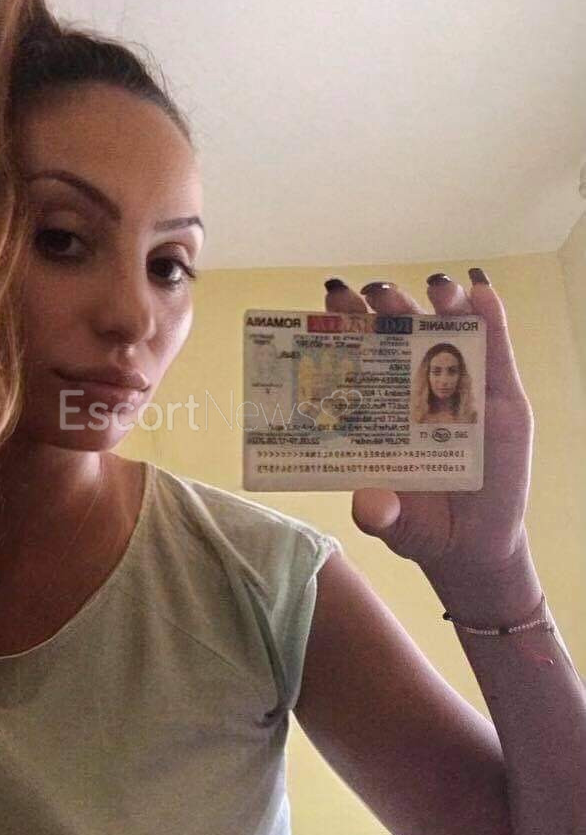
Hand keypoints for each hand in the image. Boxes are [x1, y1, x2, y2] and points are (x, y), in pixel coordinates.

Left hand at [324, 270, 533, 587]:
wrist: (471, 547)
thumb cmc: (420, 524)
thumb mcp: (394, 523)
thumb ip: (380, 514)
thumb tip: (371, 505)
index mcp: (380, 406)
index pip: (361, 353)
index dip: (346, 323)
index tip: (332, 299)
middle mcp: (418, 386)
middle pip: (401, 333)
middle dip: (388, 306)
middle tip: (375, 292)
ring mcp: (463, 387)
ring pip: (450, 331)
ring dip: (442, 302)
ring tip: (435, 287)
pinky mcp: (503, 397)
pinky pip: (497, 351)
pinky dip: (492, 319)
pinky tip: (481, 295)